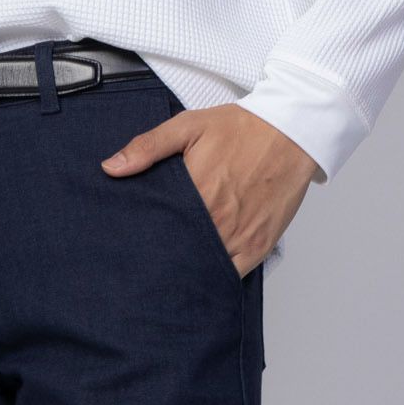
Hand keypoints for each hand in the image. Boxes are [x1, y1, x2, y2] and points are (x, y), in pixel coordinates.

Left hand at [102, 104, 320, 276]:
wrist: (292, 131)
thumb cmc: (242, 128)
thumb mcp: (189, 126)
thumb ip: (148, 147)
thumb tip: (110, 168)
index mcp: (195, 194)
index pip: (159, 231)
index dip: (145, 241)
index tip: (133, 247)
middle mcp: (217, 221)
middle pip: (179, 254)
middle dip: (163, 260)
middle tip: (147, 266)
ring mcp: (239, 238)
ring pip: (203, 269)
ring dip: (187, 272)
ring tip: (170, 275)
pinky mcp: (258, 247)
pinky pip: (231, 275)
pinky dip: (215, 278)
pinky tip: (201, 276)